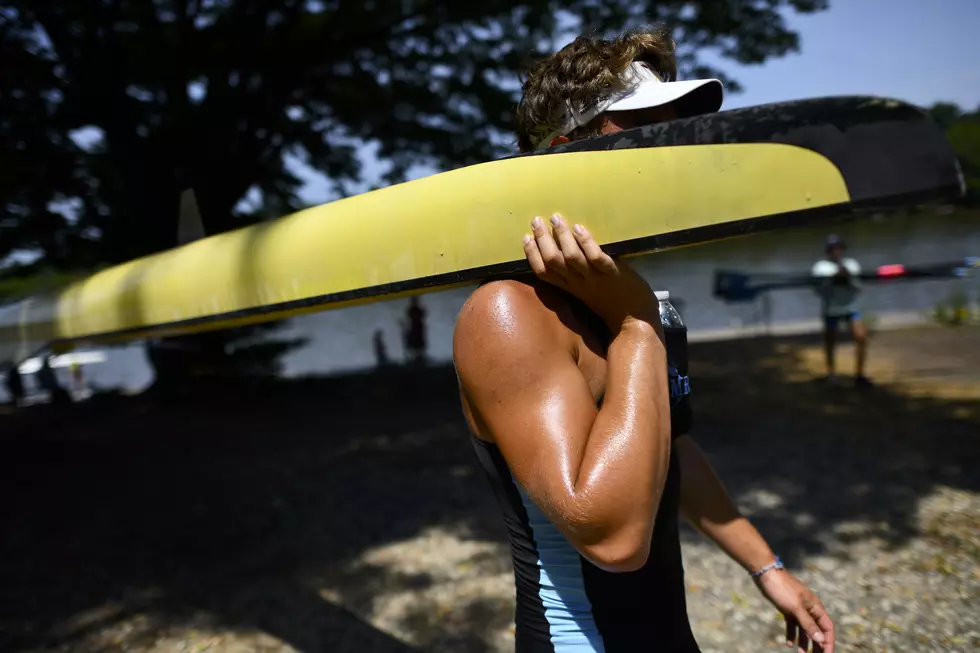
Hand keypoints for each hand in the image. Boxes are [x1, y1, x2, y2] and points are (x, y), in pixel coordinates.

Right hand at [522, 213, 658, 332]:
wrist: (635, 321)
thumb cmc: (612, 304)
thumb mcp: (587, 294)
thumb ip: (575, 278)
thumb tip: (565, 253)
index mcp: (570, 288)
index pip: (544, 272)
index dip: (532, 255)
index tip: (526, 237)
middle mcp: (578, 283)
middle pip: (553, 261)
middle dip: (542, 240)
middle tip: (536, 220)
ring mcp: (595, 279)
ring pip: (571, 258)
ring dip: (562, 236)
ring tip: (556, 218)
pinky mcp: (613, 274)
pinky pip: (597, 258)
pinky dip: (586, 243)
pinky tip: (580, 228)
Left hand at [755, 569, 834, 652]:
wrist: (765, 574)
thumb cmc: (782, 588)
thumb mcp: (796, 608)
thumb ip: (808, 624)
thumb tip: (820, 640)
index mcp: (816, 607)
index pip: (827, 628)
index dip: (828, 642)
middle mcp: (809, 609)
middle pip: (817, 630)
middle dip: (817, 644)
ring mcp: (798, 609)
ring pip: (804, 629)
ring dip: (804, 642)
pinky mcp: (787, 609)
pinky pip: (792, 625)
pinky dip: (791, 634)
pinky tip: (789, 644)